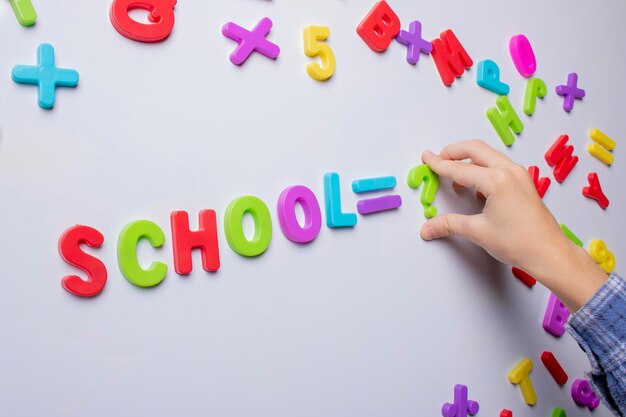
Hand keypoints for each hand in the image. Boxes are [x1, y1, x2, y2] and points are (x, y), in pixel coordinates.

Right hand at [420, 140, 606, 311]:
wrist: (549, 254)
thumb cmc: (522, 243)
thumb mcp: (478, 232)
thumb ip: (450, 225)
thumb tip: (429, 227)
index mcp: (497, 180)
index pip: (459, 168)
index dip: (439, 164)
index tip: (427, 158)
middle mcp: (509, 171)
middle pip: (475, 149)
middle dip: (453, 152)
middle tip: (437, 159)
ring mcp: (519, 175)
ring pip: (488, 155)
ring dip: (468, 158)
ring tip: (452, 171)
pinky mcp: (523, 182)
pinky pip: (498, 165)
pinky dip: (482, 167)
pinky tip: (474, 185)